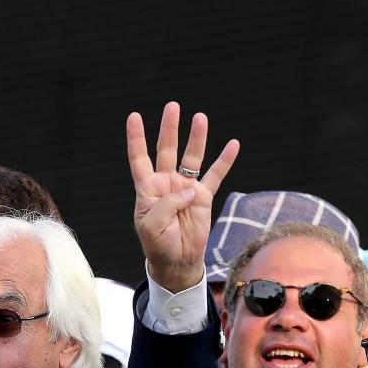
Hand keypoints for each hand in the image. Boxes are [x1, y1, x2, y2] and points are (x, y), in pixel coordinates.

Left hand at [126, 102, 238, 292]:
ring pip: (191, 157)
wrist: (178, 261)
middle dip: (169, 128)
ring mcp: (185, 188)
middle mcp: (166, 183)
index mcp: (147, 189)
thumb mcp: (153, 226)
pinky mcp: (203, 196)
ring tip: (200, 118)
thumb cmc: (159, 244)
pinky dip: (224, 161)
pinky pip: (215, 175)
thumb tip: (189, 190)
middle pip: (167, 150)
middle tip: (172, 106)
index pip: (139, 158)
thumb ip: (167, 206)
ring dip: (196, 138)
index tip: (134, 116)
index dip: (136, 138)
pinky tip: (232, 145)